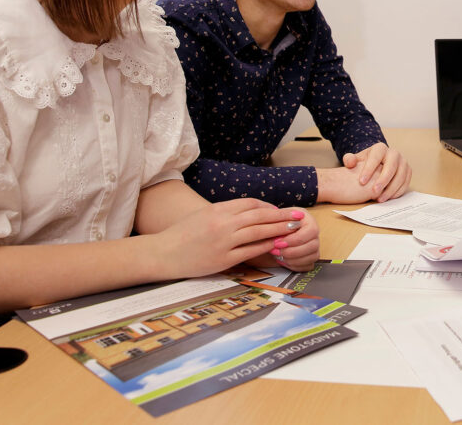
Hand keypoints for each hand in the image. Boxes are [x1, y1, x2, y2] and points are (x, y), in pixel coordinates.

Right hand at [155, 199, 317, 277]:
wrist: (163, 253)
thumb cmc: (183, 234)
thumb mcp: (204, 215)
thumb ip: (226, 212)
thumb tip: (251, 212)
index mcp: (218, 209)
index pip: (250, 203)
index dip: (268, 206)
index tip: (279, 210)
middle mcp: (222, 223)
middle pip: (259, 216)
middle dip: (282, 216)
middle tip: (298, 216)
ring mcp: (223, 242)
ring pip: (258, 232)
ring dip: (279, 230)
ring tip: (294, 229)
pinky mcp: (223, 259)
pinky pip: (250, 251)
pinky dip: (266, 247)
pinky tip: (277, 246)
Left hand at [250, 207, 319, 271]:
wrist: (272, 232)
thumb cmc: (275, 224)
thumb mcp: (275, 218)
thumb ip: (279, 220)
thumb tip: (283, 226)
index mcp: (308, 220)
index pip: (311, 230)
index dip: (295, 239)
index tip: (279, 243)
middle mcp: (314, 233)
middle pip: (313, 246)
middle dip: (292, 251)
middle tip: (276, 251)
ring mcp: (314, 246)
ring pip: (312, 257)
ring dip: (293, 259)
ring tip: (278, 256)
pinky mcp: (310, 257)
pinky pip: (308, 266)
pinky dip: (294, 265)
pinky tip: (283, 260)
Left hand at [343, 142, 410, 201]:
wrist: (379, 164)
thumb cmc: (366, 163)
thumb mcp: (356, 159)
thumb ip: (349, 160)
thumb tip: (350, 162)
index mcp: (380, 148)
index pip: (376, 157)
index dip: (369, 169)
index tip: (361, 182)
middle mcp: (394, 153)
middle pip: (391, 167)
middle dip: (383, 180)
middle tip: (374, 192)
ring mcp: (403, 162)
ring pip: (400, 176)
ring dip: (391, 189)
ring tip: (380, 199)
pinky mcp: (408, 171)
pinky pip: (406, 182)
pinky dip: (398, 191)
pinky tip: (388, 198)